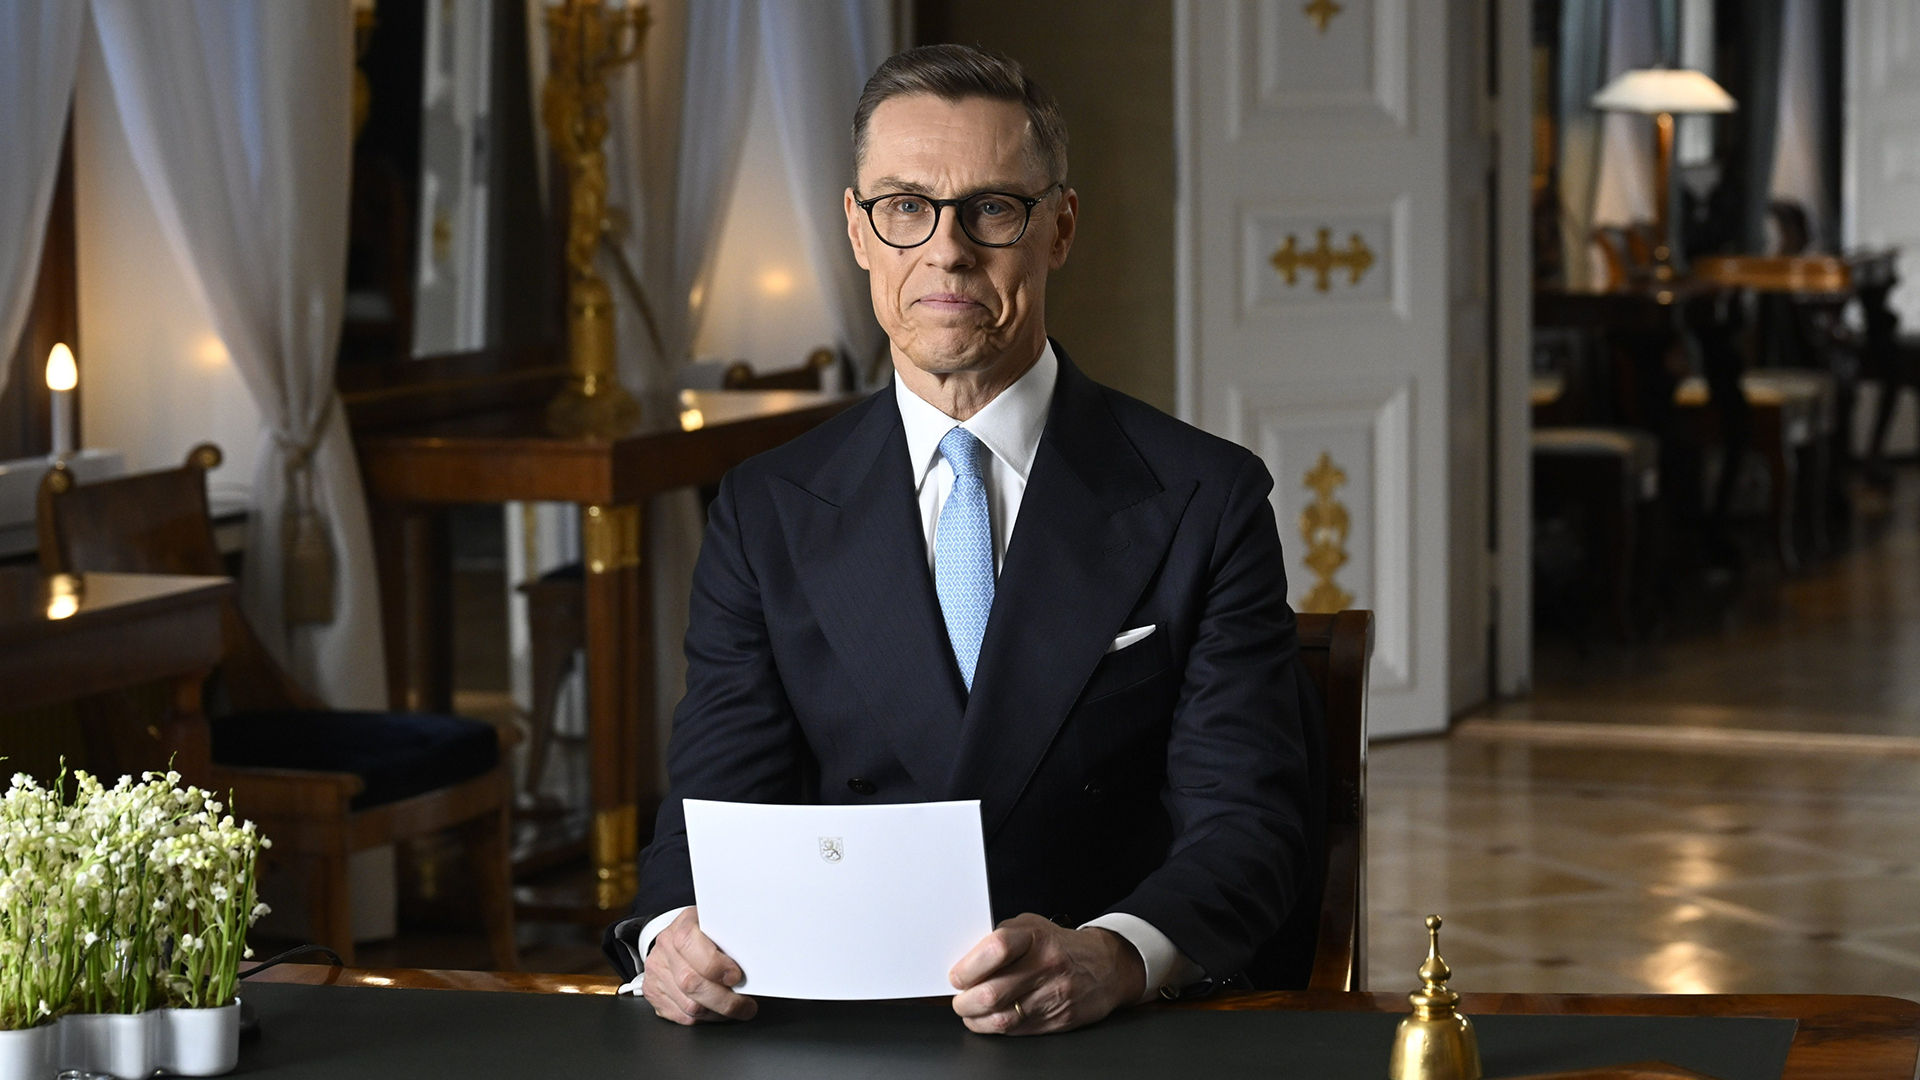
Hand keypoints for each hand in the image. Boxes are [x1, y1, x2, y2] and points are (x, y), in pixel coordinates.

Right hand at [641, 906, 757, 1024]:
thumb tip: (759, 965)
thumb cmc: (705, 934)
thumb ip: (731, 940)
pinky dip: (704, 1019)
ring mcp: (656, 972)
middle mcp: (665, 948)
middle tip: (746, 1006)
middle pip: (691, 983)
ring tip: (734, 1009)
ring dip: (717, 1013)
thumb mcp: (719, 926)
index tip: (737, 976)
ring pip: (689, 1005)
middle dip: (725, 1000)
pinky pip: (681, 1016)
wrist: (676, 938)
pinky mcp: (653, 993)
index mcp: (683, 926)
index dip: (715, 965)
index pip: (691, 944)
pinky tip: (716, 1010)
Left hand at [948, 913, 1145, 1034]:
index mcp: (1036, 936)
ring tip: (970, 1011)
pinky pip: (1016, 1031)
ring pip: (1002, 1018)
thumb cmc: (1059, 945)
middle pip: (993, 991)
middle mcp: (1046, 965)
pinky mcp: (1058, 1020)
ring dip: (976, 1019)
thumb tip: (965, 961)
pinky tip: (989, 1019)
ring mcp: (1054, 995)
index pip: (997, 948)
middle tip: (959, 999)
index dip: (969, 966)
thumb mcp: (1031, 927)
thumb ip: (1000, 938)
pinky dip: (995, 1027)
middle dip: (965, 1001)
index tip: (956, 976)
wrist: (1106, 967)